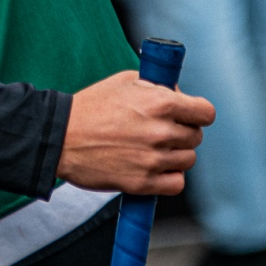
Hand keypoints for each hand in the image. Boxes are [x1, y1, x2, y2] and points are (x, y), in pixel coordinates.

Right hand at [57, 71, 214, 195]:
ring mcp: (153, 159)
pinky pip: (176, 184)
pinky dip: (170, 177)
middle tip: (161, 131)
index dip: (198, 113)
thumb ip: (157, 86)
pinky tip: (154, 167)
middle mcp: (161, 132)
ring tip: (153, 149)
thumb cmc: (90, 106)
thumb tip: (179, 95)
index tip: (191, 115)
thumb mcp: (125, 81)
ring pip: (187, 160)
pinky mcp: (143, 183)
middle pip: (196, 137)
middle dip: (183, 132)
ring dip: (175, 155)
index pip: (206, 113)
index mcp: (160, 103)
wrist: (60, 137)